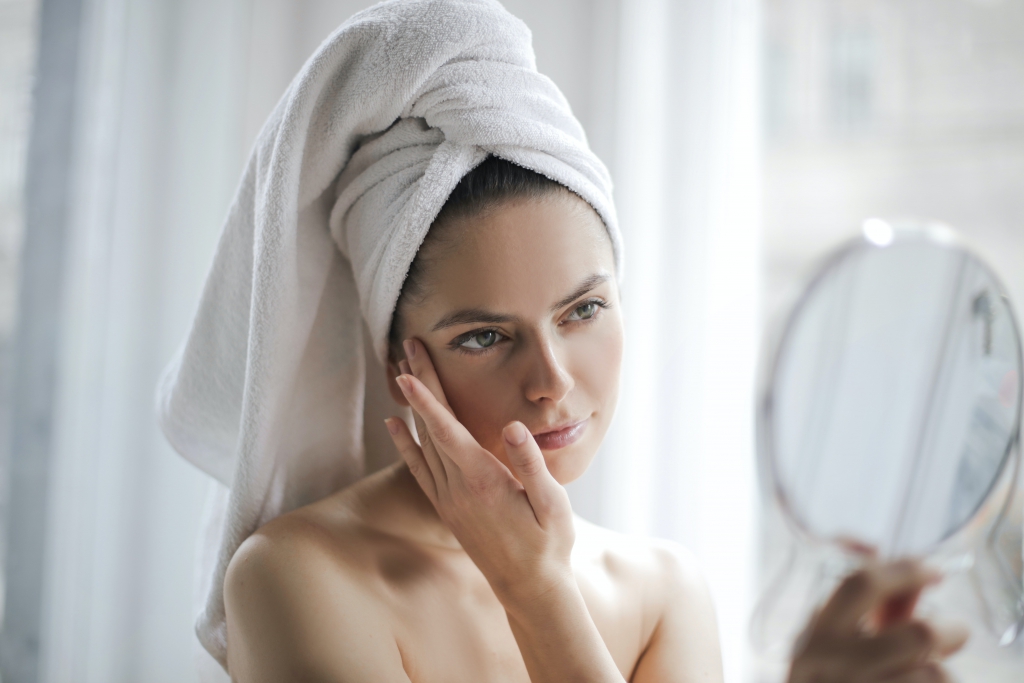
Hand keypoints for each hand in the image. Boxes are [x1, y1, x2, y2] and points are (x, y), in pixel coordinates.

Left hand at [385, 338, 575, 607]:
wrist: (529, 586)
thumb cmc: (549, 543)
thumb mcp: (552, 504)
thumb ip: (530, 464)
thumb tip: (511, 426)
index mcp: (483, 481)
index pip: (447, 431)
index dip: (427, 399)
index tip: (409, 371)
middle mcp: (457, 488)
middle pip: (430, 428)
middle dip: (418, 385)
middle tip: (408, 347)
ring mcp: (448, 499)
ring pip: (421, 444)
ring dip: (410, 406)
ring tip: (401, 372)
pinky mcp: (447, 507)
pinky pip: (419, 469)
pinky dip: (404, 444)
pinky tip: (394, 425)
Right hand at [789, 559, 968, 682]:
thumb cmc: (827, 680)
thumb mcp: (834, 643)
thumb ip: (875, 610)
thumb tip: (915, 577)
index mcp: (819, 634)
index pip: (861, 584)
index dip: (904, 569)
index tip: (931, 570)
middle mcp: (839, 665)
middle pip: (919, 635)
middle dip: (949, 629)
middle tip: (952, 632)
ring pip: (936, 676)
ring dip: (941, 672)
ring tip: (929, 672)